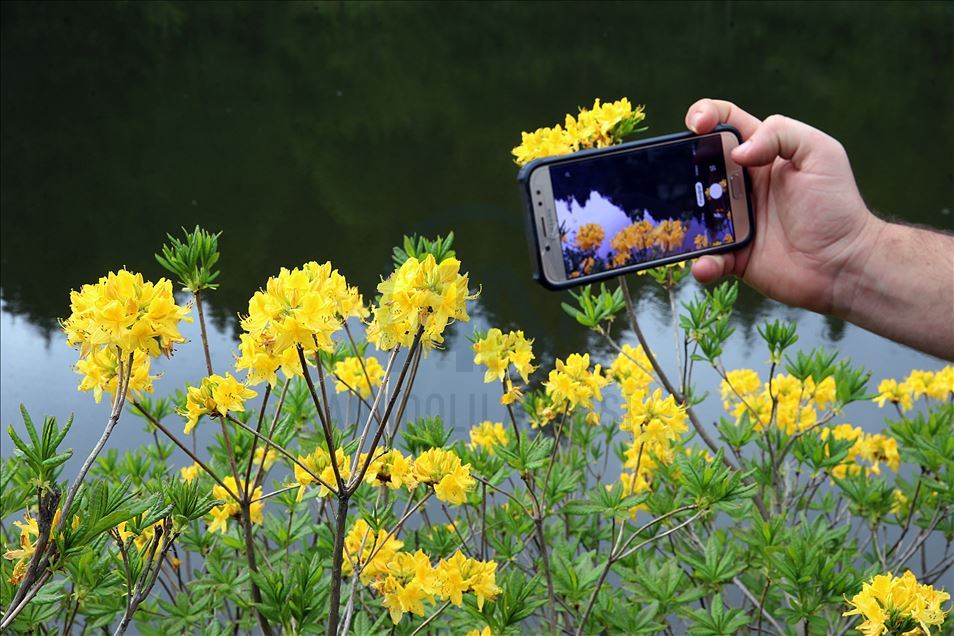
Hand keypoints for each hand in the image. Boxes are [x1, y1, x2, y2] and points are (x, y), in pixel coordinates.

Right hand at [685, 99, 882, 316]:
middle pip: (698, 167)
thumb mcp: (820, 152)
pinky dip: (702, 263)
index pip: (725, 124)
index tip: (697, 125)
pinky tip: (706, 264)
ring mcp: (734, 221)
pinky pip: (707, 258)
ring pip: (694, 213)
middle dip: (681, 166)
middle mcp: (741, 185)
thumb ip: (781, 133)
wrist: (845, 264)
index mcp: (760, 154)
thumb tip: (737, 152)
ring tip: (684, 224)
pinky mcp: (734, 255)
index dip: (706, 115)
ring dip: (683, 218)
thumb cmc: (836, 206)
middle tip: (681, 178)